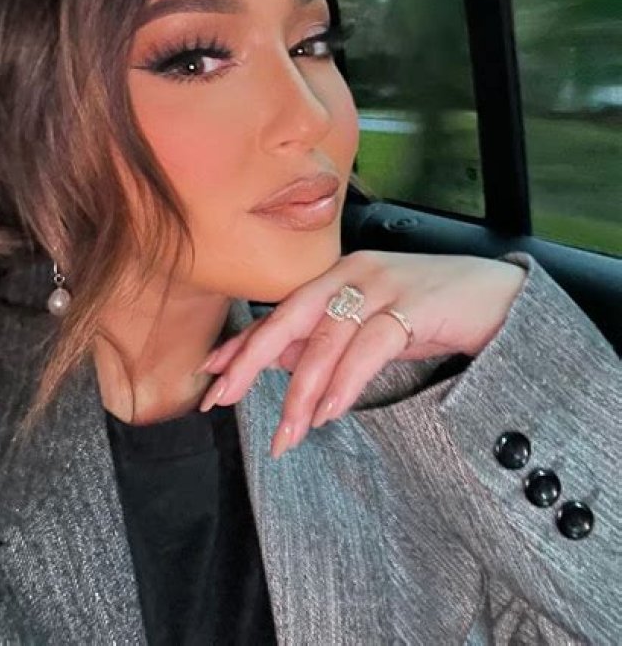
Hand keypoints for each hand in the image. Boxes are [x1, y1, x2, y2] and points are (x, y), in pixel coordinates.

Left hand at [197, 251, 525, 456]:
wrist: (498, 294)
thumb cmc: (432, 307)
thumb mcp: (370, 324)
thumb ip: (327, 339)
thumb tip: (280, 362)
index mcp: (336, 276)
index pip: (280, 312)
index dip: (244, 343)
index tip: (210, 372)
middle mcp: (351, 274)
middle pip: (289, 318)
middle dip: (250, 360)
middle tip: (221, 398)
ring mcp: (381, 286)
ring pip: (326, 340)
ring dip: (302, 392)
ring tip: (287, 433)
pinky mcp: (412, 304)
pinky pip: (369, 346)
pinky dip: (346, 381)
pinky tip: (331, 411)